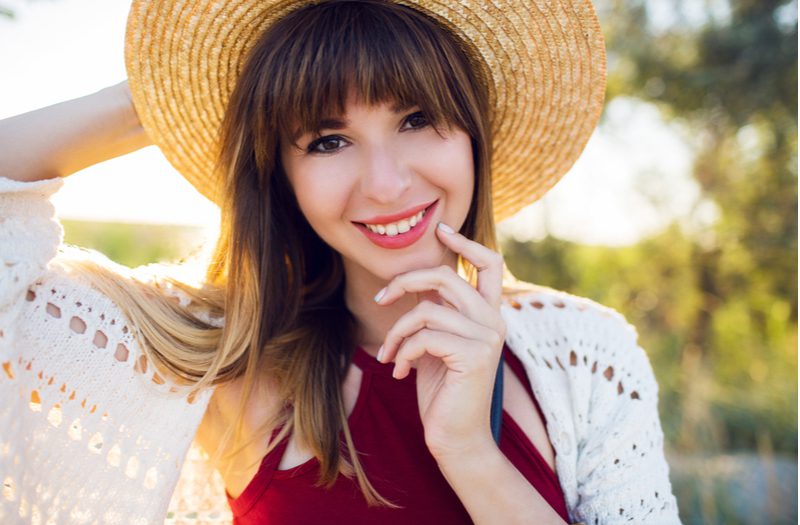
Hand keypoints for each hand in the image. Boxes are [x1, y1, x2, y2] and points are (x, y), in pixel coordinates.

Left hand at [375, 222, 505, 459]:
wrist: (456, 438)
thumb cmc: (442, 391)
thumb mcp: (437, 344)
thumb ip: (436, 312)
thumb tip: (413, 282)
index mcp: (488, 314)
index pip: (490, 263)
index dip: (465, 242)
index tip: (441, 228)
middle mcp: (494, 320)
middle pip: (446, 277)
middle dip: (404, 283)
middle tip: (380, 300)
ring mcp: (488, 337)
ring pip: (427, 310)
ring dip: (396, 333)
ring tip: (390, 355)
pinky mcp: (475, 355)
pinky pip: (424, 337)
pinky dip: (403, 353)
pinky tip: (401, 373)